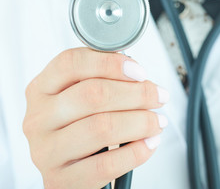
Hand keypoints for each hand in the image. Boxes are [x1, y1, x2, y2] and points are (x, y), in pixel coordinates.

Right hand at [23, 48, 168, 188]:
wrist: (68, 169)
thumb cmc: (79, 125)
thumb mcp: (79, 96)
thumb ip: (101, 78)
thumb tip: (135, 71)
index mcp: (42, 89)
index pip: (71, 64)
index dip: (110, 63)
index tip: (140, 72)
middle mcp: (39, 118)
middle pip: (93, 95)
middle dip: (137, 94)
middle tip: (159, 96)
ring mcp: (47, 151)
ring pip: (102, 127)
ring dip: (141, 122)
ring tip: (157, 121)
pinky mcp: (62, 180)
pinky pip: (107, 164)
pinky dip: (136, 151)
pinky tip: (149, 143)